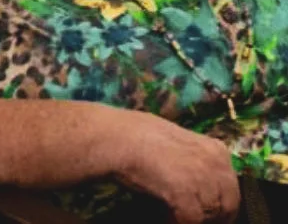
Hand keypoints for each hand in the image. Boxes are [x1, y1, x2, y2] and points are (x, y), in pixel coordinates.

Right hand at [108, 110, 239, 223]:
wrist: (117, 138)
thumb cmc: (136, 133)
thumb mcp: (176, 140)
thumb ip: (193, 157)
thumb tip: (193, 176)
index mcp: (216, 150)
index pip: (231, 186)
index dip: (218, 201)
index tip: (207, 210)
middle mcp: (217, 165)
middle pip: (228, 203)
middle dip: (212, 214)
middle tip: (192, 218)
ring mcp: (204, 181)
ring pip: (211, 214)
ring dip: (194, 218)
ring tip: (173, 215)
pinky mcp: (188, 196)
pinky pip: (191, 220)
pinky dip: (176, 222)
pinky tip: (165, 217)